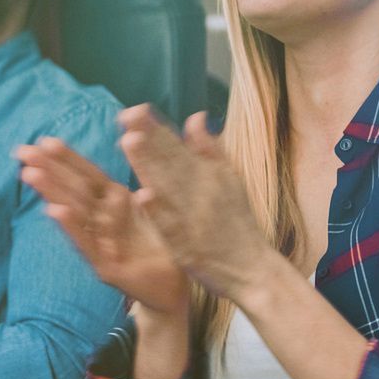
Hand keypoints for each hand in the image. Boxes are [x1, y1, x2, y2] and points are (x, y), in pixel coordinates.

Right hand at [17, 137, 188, 318]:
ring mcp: (101, 245)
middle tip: (22, 151)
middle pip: (74, 191)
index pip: (88, 177)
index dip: (67, 159)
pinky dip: (72, 226)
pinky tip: (55, 210)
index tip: (45, 140)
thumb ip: (145, 191)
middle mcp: (103, 223)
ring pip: (74, 214)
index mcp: (115, 205)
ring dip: (52, 193)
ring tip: (30, 174)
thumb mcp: (157, 212)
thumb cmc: (166, 248)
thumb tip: (136, 147)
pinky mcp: (106, 268)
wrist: (176, 289)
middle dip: (48, 170)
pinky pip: (87, 244)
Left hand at [118, 105, 272, 299]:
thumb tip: (195, 116)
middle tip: (126, 117)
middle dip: (148, 139)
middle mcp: (200, 192)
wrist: (252, 268)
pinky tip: (143, 195)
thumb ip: (209, 148)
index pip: (177, 147)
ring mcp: (192, 218)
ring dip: (148, 166)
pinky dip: (158, 211)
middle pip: (169, 162)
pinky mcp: (187, 245)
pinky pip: (170, 227)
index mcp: (208, 175)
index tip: (135, 110)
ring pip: (166, 188)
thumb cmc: (238, 222)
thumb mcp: (230, 179)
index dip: (156, 128)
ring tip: (129, 142)